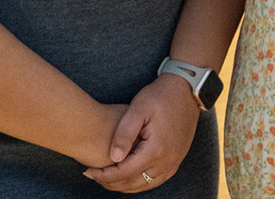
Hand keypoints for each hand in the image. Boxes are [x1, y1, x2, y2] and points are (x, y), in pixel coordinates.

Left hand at [83, 74, 200, 191]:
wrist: (186, 89)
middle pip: (133, 183)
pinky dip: (139, 181)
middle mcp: (167, 161)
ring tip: (106, 177)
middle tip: (93, 175)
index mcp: (156, 149)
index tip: (88, 171)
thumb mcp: (137, 109)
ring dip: (124, 184)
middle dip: (111, 182)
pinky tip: (127, 175)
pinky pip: (155, 180)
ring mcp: (173, 162)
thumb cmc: (160, 96)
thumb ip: (124, 134)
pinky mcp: (176, 160)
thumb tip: (112, 158)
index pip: (124, 172)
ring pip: (144, 185)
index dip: (104, 175)